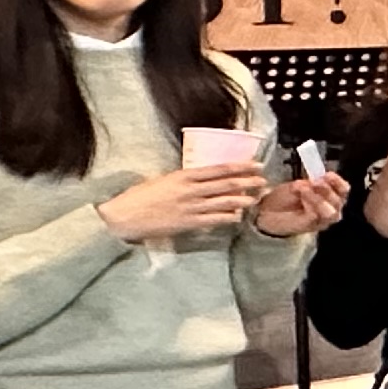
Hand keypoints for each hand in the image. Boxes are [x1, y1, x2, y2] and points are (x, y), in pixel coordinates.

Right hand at [99, 164, 264, 239]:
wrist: (124, 216)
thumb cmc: (139, 196)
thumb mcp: (163, 180)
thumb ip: (184, 179)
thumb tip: (202, 178)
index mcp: (184, 176)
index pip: (219, 169)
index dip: (240, 166)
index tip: (256, 164)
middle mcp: (191, 190)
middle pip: (226, 184)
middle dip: (248, 182)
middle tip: (263, 180)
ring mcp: (191, 208)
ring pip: (225, 202)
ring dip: (243, 200)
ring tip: (256, 198)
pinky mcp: (188, 224)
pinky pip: (214, 220)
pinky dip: (228, 217)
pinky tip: (238, 216)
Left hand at [251, 168, 349, 237]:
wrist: (267, 211)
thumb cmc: (285, 198)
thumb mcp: (299, 184)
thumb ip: (309, 182)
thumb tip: (315, 178)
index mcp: (331, 197)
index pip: (344, 189)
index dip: (338, 181)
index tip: (327, 173)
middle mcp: (331, 210)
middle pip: (339, 200)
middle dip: (327, 188)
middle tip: (313, 181)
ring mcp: (321, 220)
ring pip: (331, 211)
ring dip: (319, 198)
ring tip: (304, 189)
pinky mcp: (310, 226)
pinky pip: (315, 215)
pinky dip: (309, 204)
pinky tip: (301, 197)